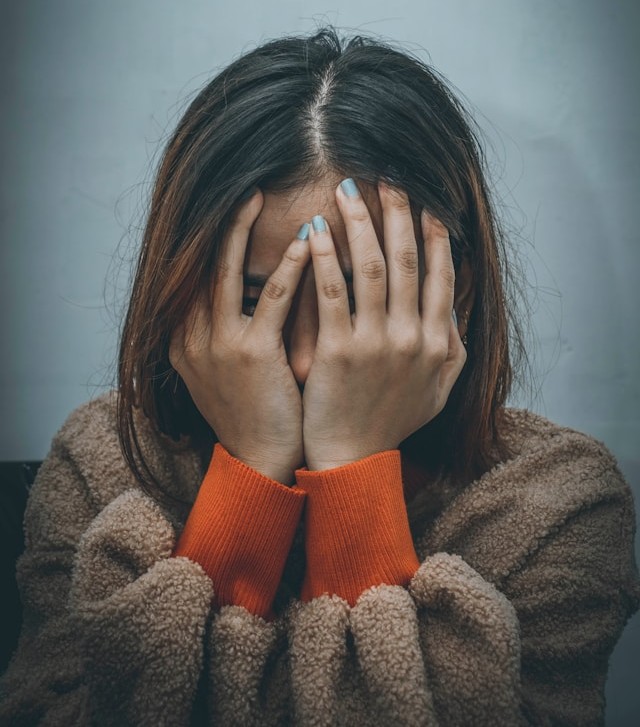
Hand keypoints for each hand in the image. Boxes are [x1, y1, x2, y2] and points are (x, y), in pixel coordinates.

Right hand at [169, 190, 309, 483]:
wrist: (259, 460)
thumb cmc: (253, 412)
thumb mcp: (226, 369)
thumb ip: (228, 330)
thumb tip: (249, 292)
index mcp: (185, 338)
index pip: (195, 275)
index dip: (211, 239)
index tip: (232, 209)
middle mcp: (192, 336)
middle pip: (202, 264)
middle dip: (221, 223)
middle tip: (244, 186)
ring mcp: (217, 344)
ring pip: (226, 272)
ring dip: (243, 230)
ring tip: (261, 196)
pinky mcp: (250, 354)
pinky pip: (270, 300)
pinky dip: (288, 268)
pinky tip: (307, 242)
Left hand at [302, 180, 466, 470]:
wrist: (353, 459)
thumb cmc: (391, 423)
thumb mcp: (437, 391)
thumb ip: (452, 349)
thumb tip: (454, 310)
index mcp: (438, 342)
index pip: (439, 275)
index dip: (433, 235)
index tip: (424, 204)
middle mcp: (413, 337)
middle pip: (406, 260)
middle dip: (397, 214)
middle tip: (387, 178)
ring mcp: (377, 343)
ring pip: (371, 267)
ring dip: (361, 223)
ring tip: (347, 190)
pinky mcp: (339, 351)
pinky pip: (332, 293)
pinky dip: (324, 257)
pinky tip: (314, 229)